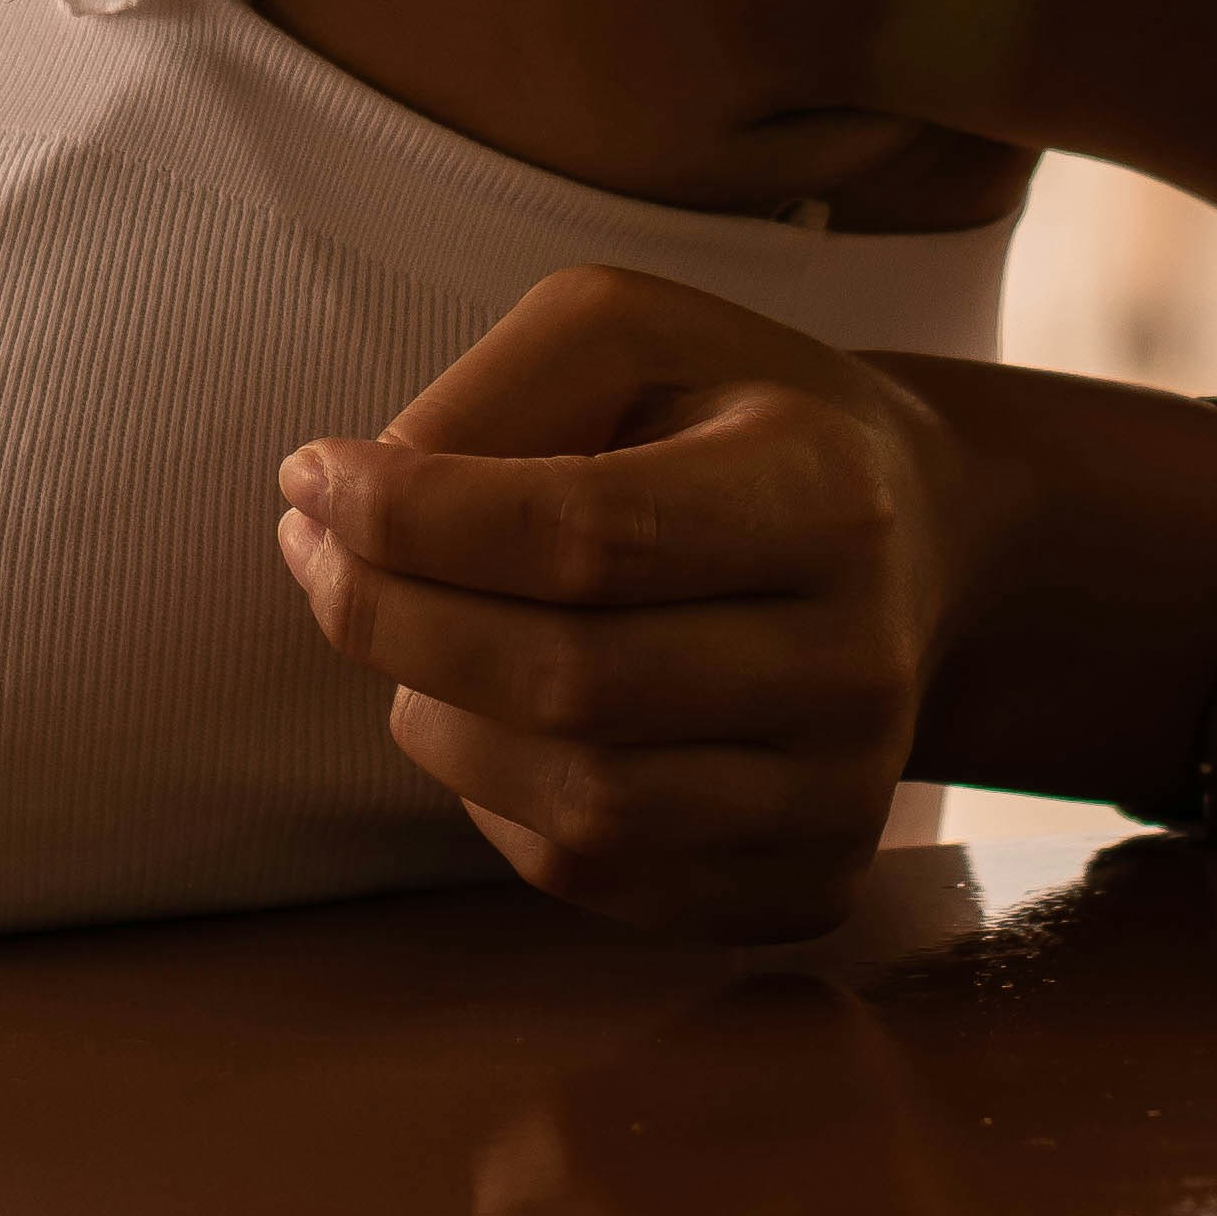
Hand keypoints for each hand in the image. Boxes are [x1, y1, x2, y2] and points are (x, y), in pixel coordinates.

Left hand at [276, 265, 967, 937]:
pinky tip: (489, 715)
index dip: (417, 518)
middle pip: (571, 680)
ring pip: (577, 803)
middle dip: (393, 618)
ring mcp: (844, 794)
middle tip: (315, 554)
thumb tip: (359, 504)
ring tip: (404, 633)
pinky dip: (497, 803)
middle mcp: (858, 661)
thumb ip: (491, 392)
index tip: (311, 476)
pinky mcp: (807, 883)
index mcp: (824, 495)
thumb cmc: (728, 415)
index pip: (586, 533)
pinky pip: (598, 878)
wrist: (906, 539)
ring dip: (435, 716)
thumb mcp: (625, 332)